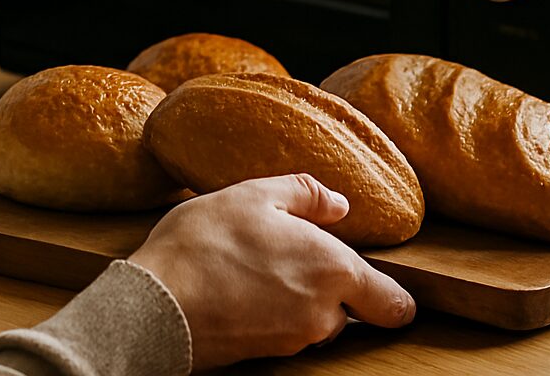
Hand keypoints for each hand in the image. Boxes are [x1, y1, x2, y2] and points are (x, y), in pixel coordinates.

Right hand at [128, 174, 414, 369]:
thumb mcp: (253, 196)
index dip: (394, 295)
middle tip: (291, 257)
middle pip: (350, 309)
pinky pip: (287, 333)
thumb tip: (339, 205)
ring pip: (316, 322)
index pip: (394, 303)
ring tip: (257, 268)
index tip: (381, 284)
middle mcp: (323, 314)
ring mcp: (294, 340)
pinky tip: (240, 288)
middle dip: (331, 288)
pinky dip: (273, 313)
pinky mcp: (267, 356)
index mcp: (333, 270)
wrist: (155, 306)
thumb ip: (305, 194)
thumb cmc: (204, 245)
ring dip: (299, 300)